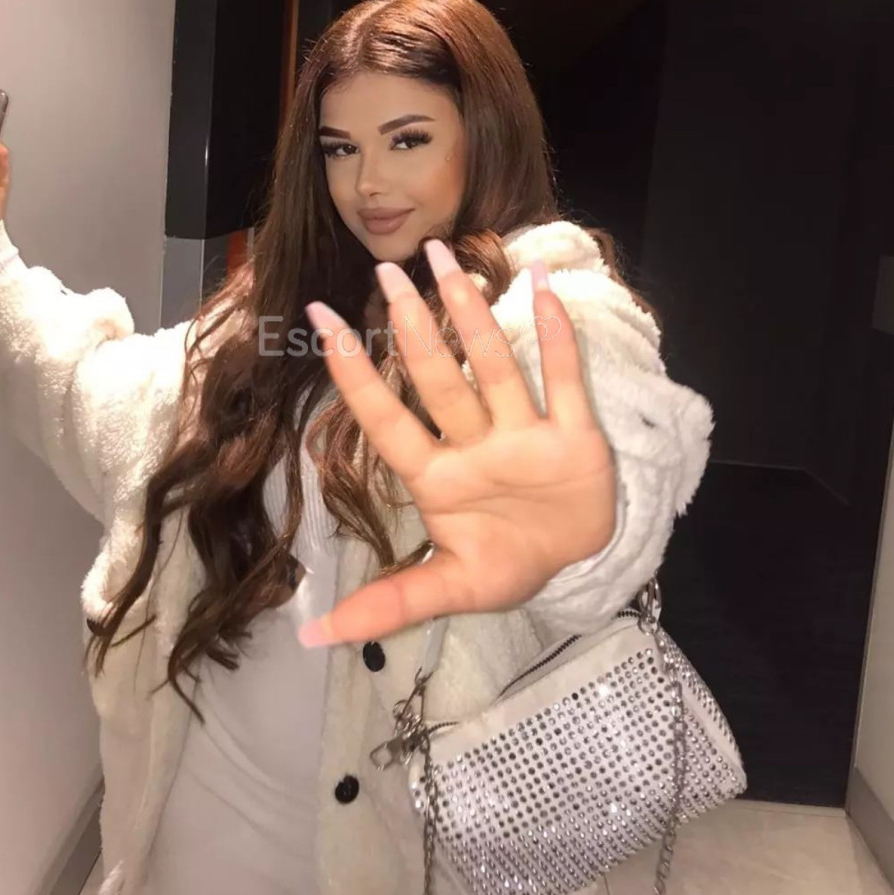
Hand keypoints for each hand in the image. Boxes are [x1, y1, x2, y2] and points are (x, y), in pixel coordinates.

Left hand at [298, 241, 615, 646]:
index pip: (387, 418)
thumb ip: (391, 604)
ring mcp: (524, 434)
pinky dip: (557, 339)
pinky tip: (540, 288)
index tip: (321, 319)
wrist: (580, 566)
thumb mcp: (452, 590)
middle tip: (385, 269)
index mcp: (437, 478)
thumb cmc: (506, 564)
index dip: (355, 374)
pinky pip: (564, 380)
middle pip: (438, 378)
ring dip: (473, 315)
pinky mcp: (575, 435)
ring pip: (493, 366)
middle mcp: (474, 444)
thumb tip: (313, 636)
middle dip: (412, 326)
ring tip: (447, 259)